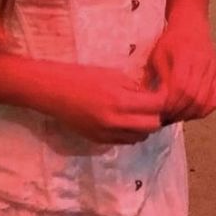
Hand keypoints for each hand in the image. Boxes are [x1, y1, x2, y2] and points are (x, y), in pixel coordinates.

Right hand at [35, 63, 168, 144]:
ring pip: (140, 137)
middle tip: (151, 103)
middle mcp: (116, 122)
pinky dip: (130, 132)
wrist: (53, 91)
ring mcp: (107, 134)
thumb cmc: (81, 76)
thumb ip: (133, 88)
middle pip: (152, 126)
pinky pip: (125, 141)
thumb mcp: (112, 75)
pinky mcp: (100, 141)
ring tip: (137, 111)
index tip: (162, 92)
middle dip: (156, 114)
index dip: (163, 98)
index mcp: (119, 101)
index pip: (155, 106)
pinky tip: (124, 119)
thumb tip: (150, 97)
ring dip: (144, 125)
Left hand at [145, 26, 215, 123]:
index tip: (159, 110)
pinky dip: (203, 111)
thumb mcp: (157, 55)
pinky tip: (190, 113)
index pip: (180, 87)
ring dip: (190, 114)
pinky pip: (214, 100)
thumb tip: (145, 101)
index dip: (170, 102)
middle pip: (193, 97)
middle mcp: (202, 64)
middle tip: (166, 118)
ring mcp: (213, 71)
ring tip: (176, 117)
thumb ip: (153, 77)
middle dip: (178, 111)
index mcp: (185, 56)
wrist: (192, 25)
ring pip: (205, 101)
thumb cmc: (171, 40)